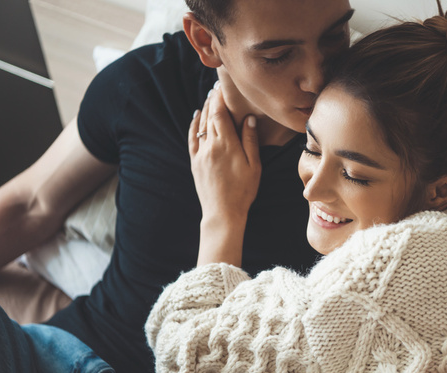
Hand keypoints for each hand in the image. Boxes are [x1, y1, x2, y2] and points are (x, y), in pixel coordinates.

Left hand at [189, 85, 260, 223]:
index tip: (223, 86)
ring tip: (209, 98)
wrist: (223, 212)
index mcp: (226, 144)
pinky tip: (196, 116)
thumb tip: (249, 118)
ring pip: (200, 125)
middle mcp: (210, 145)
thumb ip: (250, 140)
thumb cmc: (243, 191)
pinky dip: (194, 124)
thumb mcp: (254, 166)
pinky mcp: (195, 162)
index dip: (220, 97)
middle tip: (216, 87)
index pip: (220, 113)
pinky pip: (192, 138)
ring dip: (204, 109)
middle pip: (209, 115)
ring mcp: (200, 153)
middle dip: (212, 100)